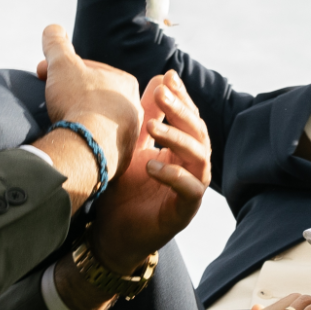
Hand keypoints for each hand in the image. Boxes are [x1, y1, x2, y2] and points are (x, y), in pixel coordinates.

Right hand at [34, 25, 141, 208]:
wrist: (88, 146)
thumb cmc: (79, 100)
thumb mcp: (62, 64)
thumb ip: (56, 44)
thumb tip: (52, 29)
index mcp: (126, 82)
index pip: (89, 71)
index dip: (62, 70)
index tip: (42, 74)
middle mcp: (134, 109)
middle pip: (95, 97)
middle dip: (71, 95)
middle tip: (50, 99)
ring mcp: (129, 136)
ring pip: (98, 122)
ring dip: (79, 119)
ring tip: (59, 122)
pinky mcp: (121, 160)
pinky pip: (98, 146)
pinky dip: (84, 142)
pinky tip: (70, 143)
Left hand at [87, 70, 211, 271]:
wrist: (111, 232)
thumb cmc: (123, 189)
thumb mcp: (133, 145)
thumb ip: (146, 115)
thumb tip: (159, 78)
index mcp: (182, 151)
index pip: (190, 118)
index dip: (183, 97)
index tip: (168, 77)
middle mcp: (192, 168)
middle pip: (199, 133)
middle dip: (181, 111)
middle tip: (162, 94)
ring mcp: (191, 190)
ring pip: (200, 158)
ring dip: (177, 138)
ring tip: (153, 126)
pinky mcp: (184, 212)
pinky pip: (190, 190)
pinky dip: (173, 175)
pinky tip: (152, 164)